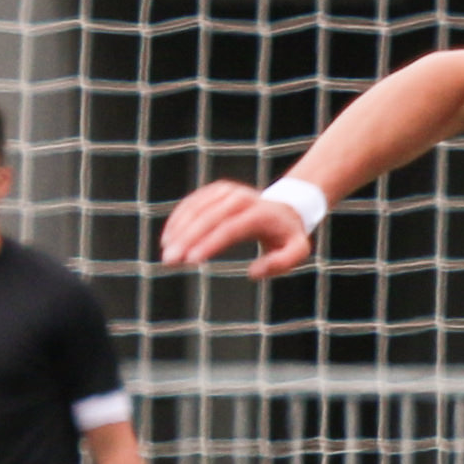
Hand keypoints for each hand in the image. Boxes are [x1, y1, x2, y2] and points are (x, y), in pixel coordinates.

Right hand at [158, 181, 311, 279]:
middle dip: (187, 239)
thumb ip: (280, 263)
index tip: (190, 260)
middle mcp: (240, 198)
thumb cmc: (288, 235)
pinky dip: (178, 218)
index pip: (228, 229)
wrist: (286, 207)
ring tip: (166, 253)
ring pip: (196, 208)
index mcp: (259, 214)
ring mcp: (226, 191)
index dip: (208, 244)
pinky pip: (192, 202)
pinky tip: (169, 237)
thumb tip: (253, 272)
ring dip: (178, 230)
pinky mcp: (215, 190)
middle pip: (208, 218)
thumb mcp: (297, 251)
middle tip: (170, 260)